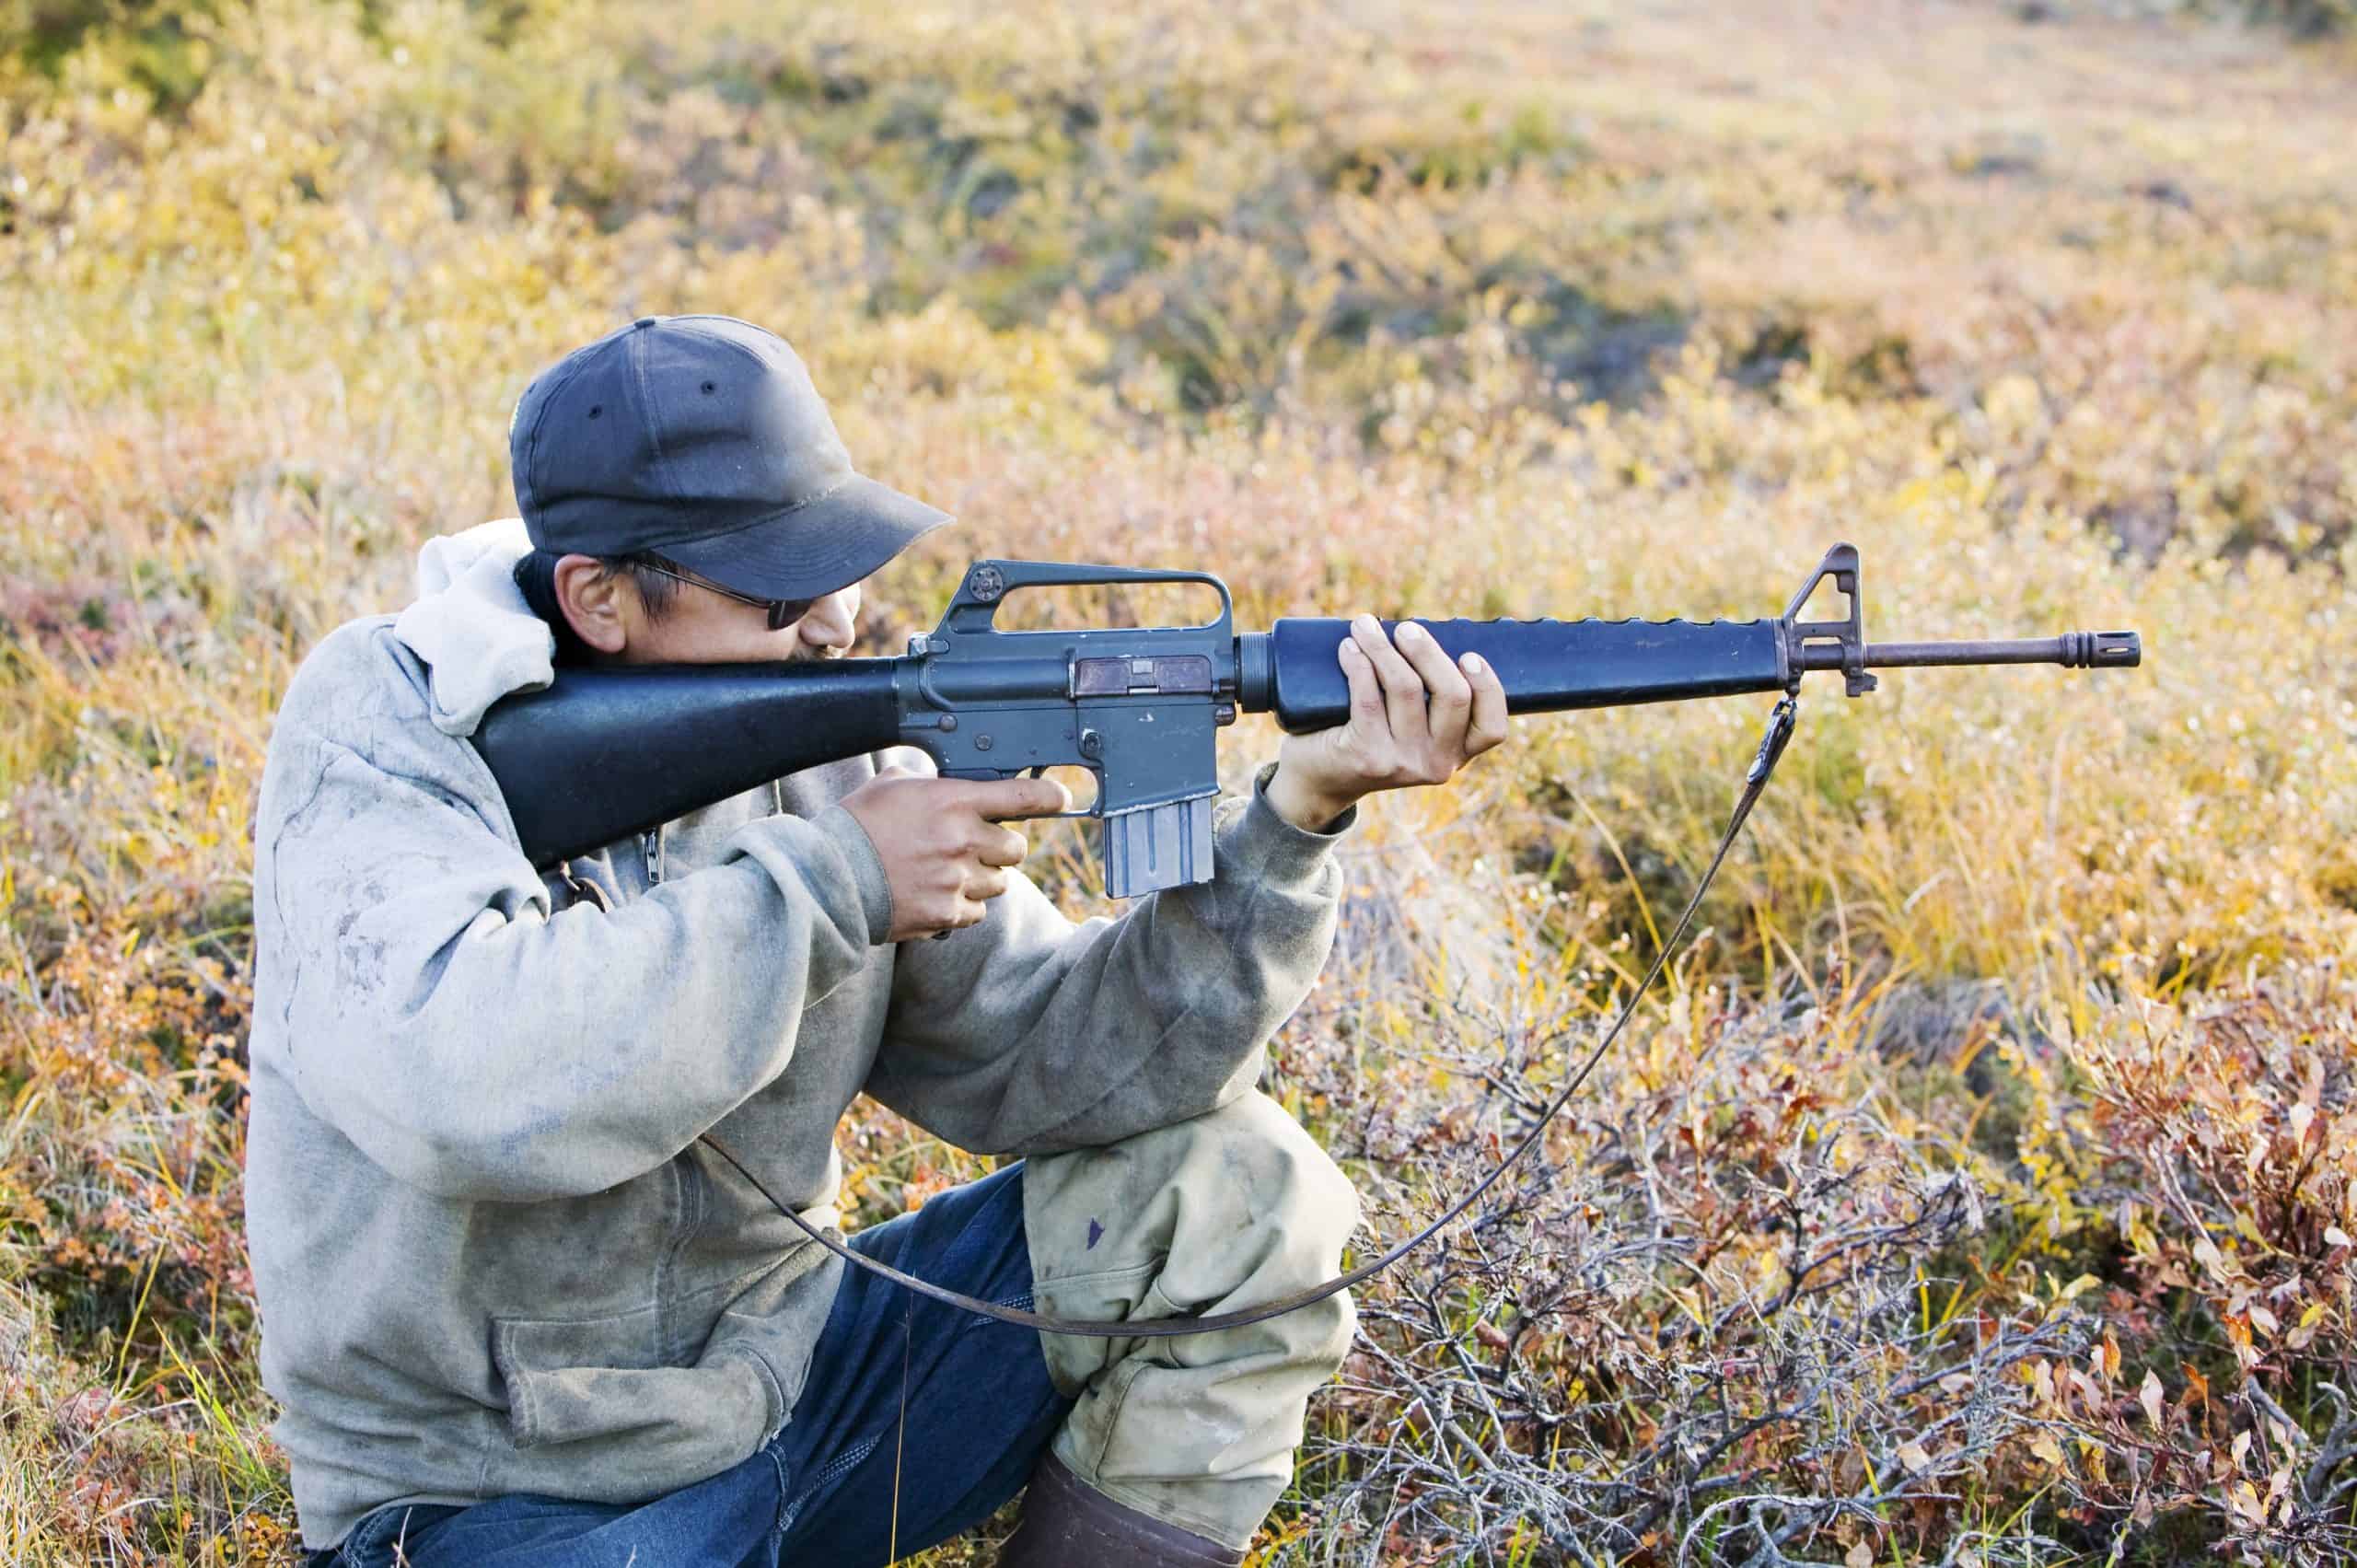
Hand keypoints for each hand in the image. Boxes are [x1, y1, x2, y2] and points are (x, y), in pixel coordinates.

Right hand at [838, 767, 1070, 941]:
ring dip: (983, 878)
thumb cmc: (856, 826)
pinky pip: (978, 911)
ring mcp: (958, 880)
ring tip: (948, 872)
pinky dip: (964, 906)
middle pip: (1017, 848)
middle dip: (1001, 847)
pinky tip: (937, 894)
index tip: (1061, 797)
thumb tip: (942, 782)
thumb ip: (928, 783)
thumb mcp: (891, 785)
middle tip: (975, 846)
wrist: (829, 877)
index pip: (1021, 795)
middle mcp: (963, 840)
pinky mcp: (947, 914)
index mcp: (954, 801)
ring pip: (1001, 882)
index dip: (1049, 796)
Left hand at [1266, 614, 1509, 829]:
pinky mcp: (1367, 756)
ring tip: (1364, 626)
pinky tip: (1348, 648)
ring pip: (1406, 687)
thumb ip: (1430, 698)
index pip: (1492, 728)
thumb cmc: (1370, 736)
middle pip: (1453, 695)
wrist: (1320, 779)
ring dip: (1382, 647)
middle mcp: (1437, 763)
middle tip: (1405, 629)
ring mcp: (1403, 763)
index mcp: (1457, 754)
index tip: (1469, 656)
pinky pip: (1368, 697)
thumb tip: (1423, 633)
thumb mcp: (1411, 728)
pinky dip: (1358, 664)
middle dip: (1428, 651)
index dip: (1488, 687)